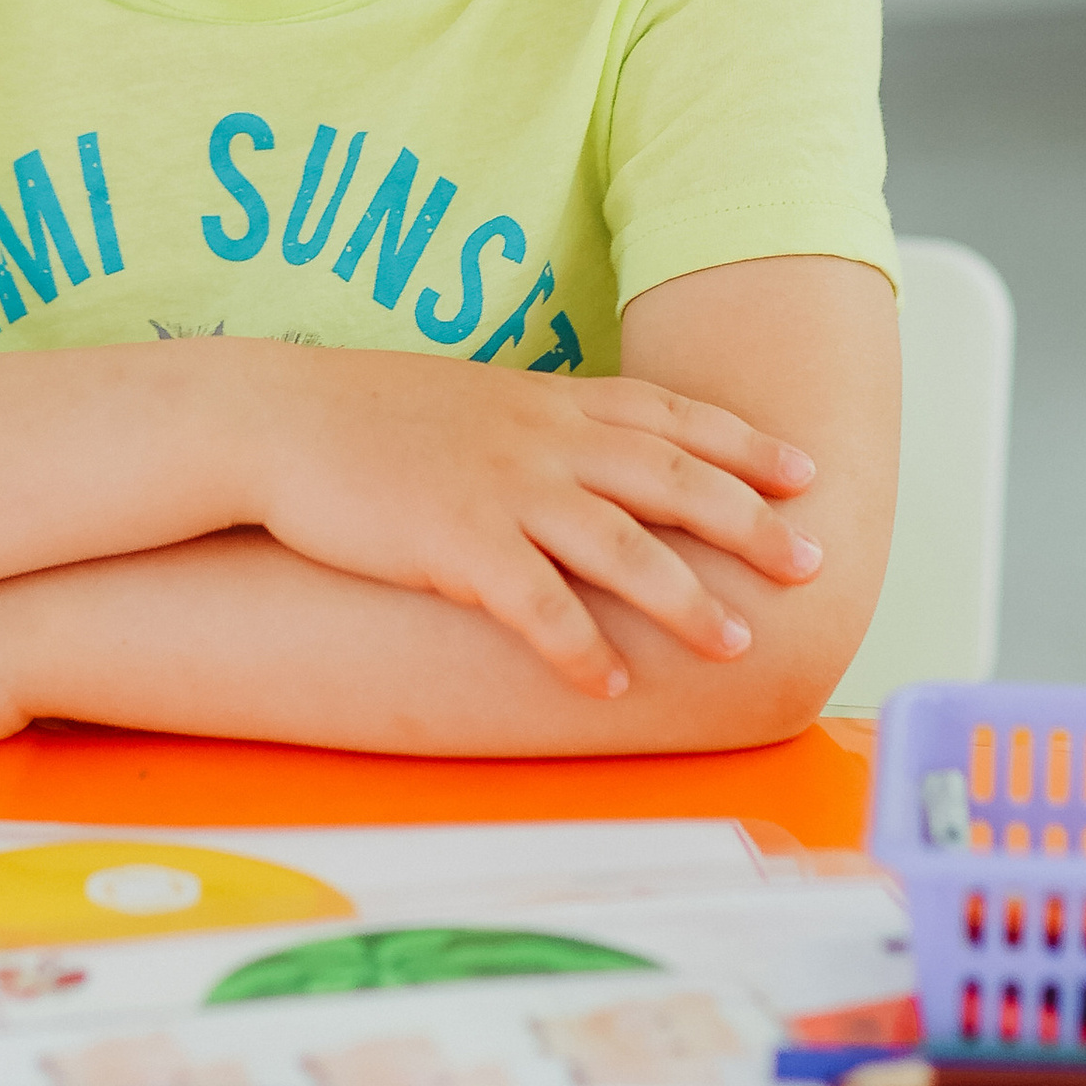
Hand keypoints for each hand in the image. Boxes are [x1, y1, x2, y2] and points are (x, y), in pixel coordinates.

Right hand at [251, 355, 823, 700]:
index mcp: (543, 402)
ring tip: (737, 644)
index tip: (805, 470)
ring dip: (686, 599)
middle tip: (814, 561)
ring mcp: (500, 490)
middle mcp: (538, 440)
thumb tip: (580, 451)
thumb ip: (531, 423)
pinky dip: (580, 647)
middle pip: (670, 479)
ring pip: (622, 545)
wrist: (272, 416)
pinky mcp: (454, 543)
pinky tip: (611, 685)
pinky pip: (534, 605)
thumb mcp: (465, 399)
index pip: (667, 415)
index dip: (743, 443)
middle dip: (750, 522)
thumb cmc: (361, 413)